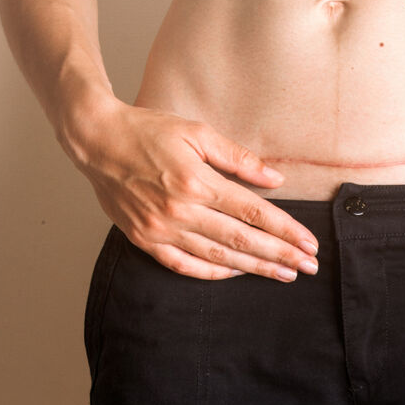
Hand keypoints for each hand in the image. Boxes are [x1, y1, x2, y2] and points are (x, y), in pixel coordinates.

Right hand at [65, 99, 318, 281]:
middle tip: (308, 267)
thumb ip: (239, 158)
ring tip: (282, 274)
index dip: (286, 230)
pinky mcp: (144, 240)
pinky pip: (184, 265)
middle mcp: (180, 210)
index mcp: (197, 182)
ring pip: (217, 257)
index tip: (309, 243)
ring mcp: (160, 229)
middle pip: (241, 239)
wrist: (96, 140)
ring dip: (254, 268)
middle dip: (279, 255)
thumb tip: (276, 178)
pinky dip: (213, 272)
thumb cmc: (149, 130)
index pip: (253, 212)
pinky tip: (238, 272)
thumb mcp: (199, 132)